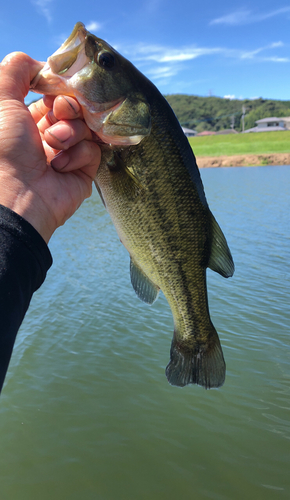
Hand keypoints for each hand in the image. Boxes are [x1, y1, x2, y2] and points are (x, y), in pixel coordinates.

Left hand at [0, 52, 100, 242]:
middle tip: (60, 114)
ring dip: (71, 132)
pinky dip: (78, 154)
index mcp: (27, 121)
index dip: (58, 89)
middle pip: (75, 109)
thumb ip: (15, 70)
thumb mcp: (0, 99)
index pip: (55, 96)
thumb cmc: (3, 148)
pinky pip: (94, 150)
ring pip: (86, 127)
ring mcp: (68, 155)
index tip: (56, 89)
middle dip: (69, 108)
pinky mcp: (83, 172)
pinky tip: (60, 167)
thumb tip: (40, 64)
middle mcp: (48, 137)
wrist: (16, 196)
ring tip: (54, 145)